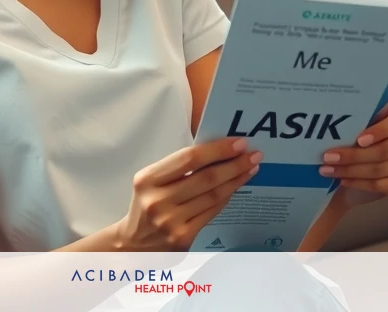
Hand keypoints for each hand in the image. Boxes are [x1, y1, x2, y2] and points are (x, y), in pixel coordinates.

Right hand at [114, 137, 261, 250]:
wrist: (134, 243)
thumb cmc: (147, 204)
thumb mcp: (152, 181)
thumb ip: (178, 168)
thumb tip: (218, 153)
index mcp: (148, 179)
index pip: (189, 159)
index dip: (217, 150)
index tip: (239, 142)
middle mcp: (157, 201)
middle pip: (206, 178)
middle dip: (234, 164)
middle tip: (253, 155)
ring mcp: (171, 222)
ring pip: (213, 196)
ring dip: (236, 180)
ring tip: (250, 169)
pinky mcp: (183, 238)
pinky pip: (212, 213)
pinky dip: (226, 198)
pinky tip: (235, 188)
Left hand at [318, 107, 387, 199]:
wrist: (354, 169)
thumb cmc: (354, 140)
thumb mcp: (355, 127)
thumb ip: (354, 121)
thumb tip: (335, 119)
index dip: (381, 130)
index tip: (359, 139)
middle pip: (385, 150)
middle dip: (354, 155)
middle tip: (329, 157)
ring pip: (379, 169)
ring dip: (350, 170)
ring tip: (328, 169)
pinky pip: (379, 184)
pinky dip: (358, 183)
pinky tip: (342, 180)